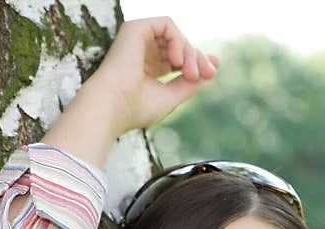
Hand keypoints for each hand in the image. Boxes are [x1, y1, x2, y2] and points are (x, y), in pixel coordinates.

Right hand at [41, 17, 217, 167]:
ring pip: (176, 35)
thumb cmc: (137, 108)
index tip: (211, 72)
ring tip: (190, 73)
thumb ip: (190, 83)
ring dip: (190, 52)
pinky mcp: (136, 28)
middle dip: (198, 58)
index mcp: (149, 68)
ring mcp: (138, 40)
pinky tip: (177, 60)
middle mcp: (143, 52)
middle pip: (181, 46)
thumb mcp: (172, 96)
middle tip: (205, 74)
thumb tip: (210, 71)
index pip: (178, 58)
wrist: (113, 106)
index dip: (198, 60)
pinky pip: (167, 24)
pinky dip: (178, 40)